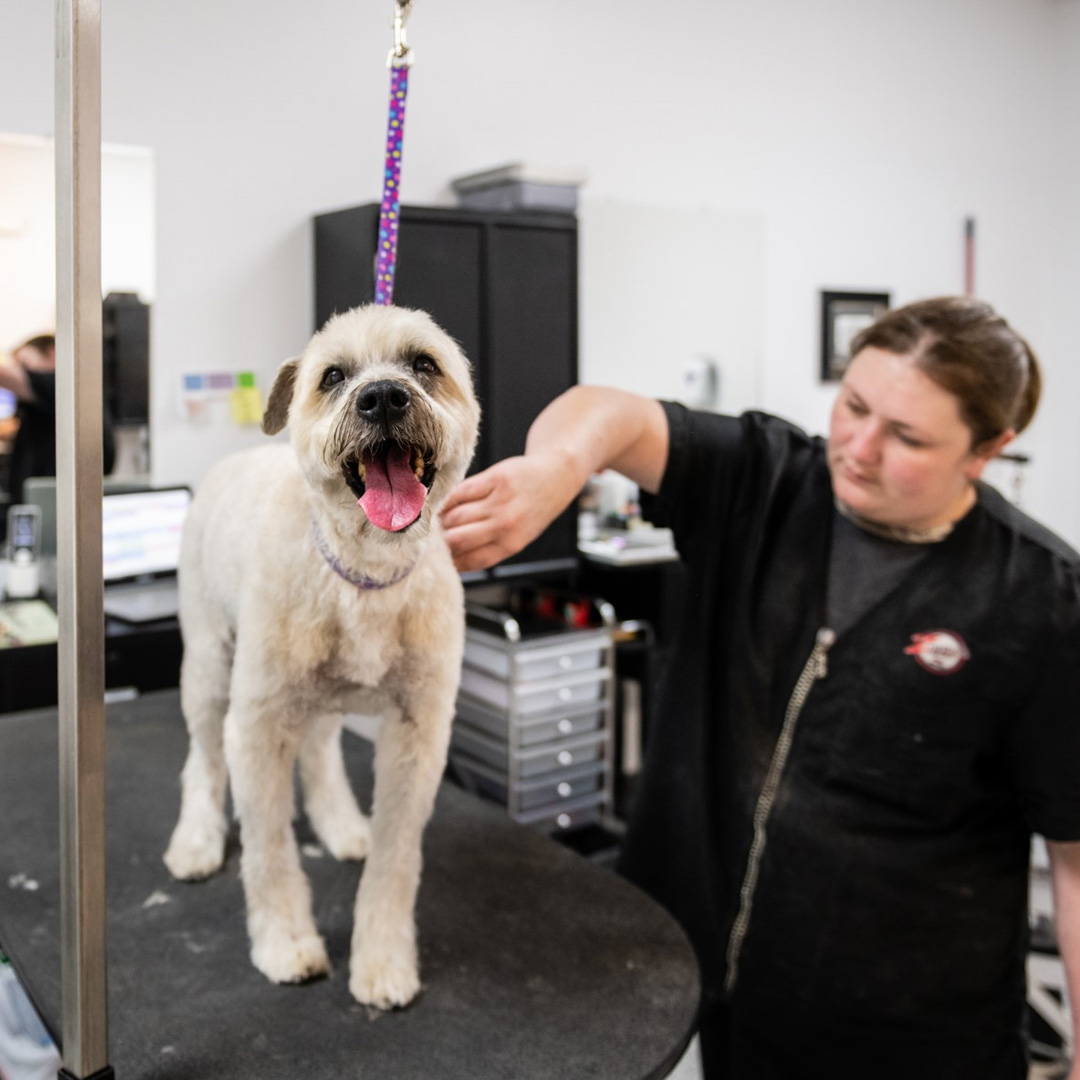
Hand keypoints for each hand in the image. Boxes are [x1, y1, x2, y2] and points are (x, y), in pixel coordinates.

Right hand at [441, 453, 580, 571]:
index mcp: (510, 545)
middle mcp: (505, 525)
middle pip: (457, 539)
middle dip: (438, 542)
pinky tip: (439, 503)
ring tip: (431, 523)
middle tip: (424, 541)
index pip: (470, 560)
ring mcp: (500, 501)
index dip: (448, 562)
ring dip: (440, 520)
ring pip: (456, 516)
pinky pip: (460, 493)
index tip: (433, 562)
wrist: (555, 477)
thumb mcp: (517, 537)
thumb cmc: (532, 511)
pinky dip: (446, 499)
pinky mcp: (494, 479)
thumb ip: (489, 547)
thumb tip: (452, 559)